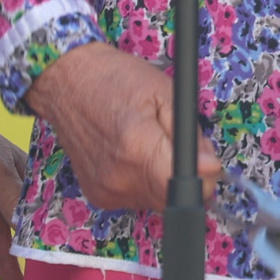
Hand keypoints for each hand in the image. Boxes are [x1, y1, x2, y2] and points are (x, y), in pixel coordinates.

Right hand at [25, 43, 221, 211]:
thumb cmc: (117, 80)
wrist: (68, 83)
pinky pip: (136, 198)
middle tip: (176, 143)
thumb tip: (211, 168)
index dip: (205, 176)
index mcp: (138, 150)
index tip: (204, 159)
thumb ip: (191, 136)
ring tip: (153, 144)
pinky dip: (144, 181)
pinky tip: (135, 155)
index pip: (187, 189)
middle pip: (173, 197)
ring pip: (156, 200)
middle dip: (187, 175)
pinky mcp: (97, 196)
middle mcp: (119, 179)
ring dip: (164, 179)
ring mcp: (105, 191)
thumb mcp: (167, 93)